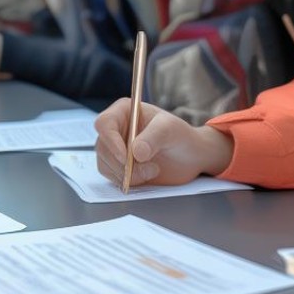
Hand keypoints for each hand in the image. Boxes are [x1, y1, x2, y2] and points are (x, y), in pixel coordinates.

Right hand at [94, 97, 234, 187]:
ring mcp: (115, 148)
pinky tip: (147, 176)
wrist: (190, 157)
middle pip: (103, 147)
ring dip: (128, 174)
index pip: (105, 123)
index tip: (126, 157)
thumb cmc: (181, 136)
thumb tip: (135, 153)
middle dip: (123, 163)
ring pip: (105, 164)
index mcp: (125, 111)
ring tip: (153, 170)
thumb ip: (154, 137)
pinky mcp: (118, 166)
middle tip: (150, 168)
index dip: (111, 141)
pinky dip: (127, 181)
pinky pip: (112, 176)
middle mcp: (116, 129)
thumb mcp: (170, 130)